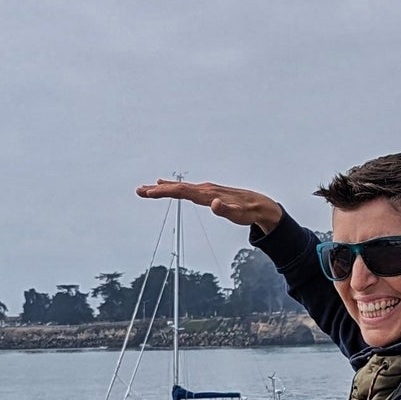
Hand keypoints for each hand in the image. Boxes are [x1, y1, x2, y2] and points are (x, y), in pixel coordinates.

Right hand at [136, 179, 282, 233]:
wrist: (260, 205)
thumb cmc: (249, 212)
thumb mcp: (239, 215)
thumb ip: (226, 210)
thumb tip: (213, 205)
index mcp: (208, 194)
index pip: (182, 192)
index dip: (165, 191)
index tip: (150, 191)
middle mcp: (205, 189)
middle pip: (177, 188)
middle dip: (158, 190)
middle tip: (139, 190)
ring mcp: (206, 190)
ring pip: (180, 188)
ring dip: (162, 188)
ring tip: (147, 188)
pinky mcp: (207, 193)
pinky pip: (186, 189)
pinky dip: (173, 187)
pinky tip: (165, 184)